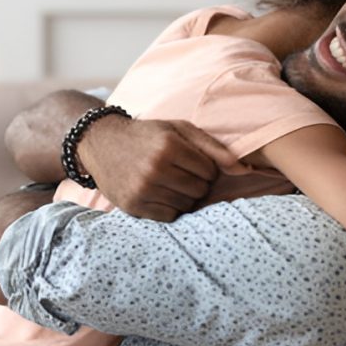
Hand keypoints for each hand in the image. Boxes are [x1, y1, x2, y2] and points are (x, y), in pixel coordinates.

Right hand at [80, 115, 248, 221]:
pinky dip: (171, 207)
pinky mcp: (133, 206)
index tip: (193, 162)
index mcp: (168, 146)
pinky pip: (169, 216)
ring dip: (185, 196)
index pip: (210, 171)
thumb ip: (213, 147)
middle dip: (198, 183)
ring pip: (187, 205)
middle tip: (182, 173)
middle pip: (200, 190)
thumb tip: (244, 169)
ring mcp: (142, 190)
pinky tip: (162, 193)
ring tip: (171, 182)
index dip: (206, 167)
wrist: (101, 143)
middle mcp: (154, 169)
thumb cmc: (148, 135)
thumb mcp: (180, 129)